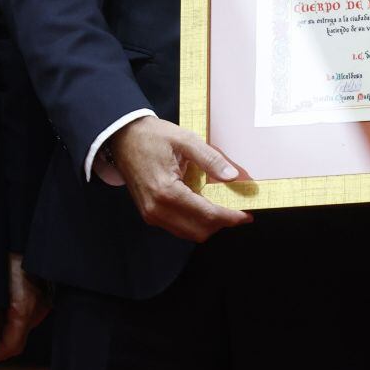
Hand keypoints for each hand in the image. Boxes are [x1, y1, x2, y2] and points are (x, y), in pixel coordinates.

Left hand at [0, 253, 48, 362]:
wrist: (17, 233)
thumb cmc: (1, 257)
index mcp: (24, 307)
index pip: (11, 346)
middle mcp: (37, 308)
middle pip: (16, 342)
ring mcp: (40, 303)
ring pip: (20, 331)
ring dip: (1, 336)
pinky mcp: (39, 297)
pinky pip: (24, 318)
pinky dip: (9, 323)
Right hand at [104, 115, 251, 241]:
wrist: (122, 138)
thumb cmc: (152, 136)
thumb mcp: (184, 139)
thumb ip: (210, 159)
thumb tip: (232, 176)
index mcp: (166, 191)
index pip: (206, 214)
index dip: (230, 217)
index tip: (247, 215)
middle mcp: (156, 209)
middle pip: (199, 230)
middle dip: (222, 223)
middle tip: (238, 211)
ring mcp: (151, 214)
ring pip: (189, 233)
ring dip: (209, 224)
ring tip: (224, 208)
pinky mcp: (150, 214)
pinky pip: (178, 227)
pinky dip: (195, 221)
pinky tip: (204, 205)